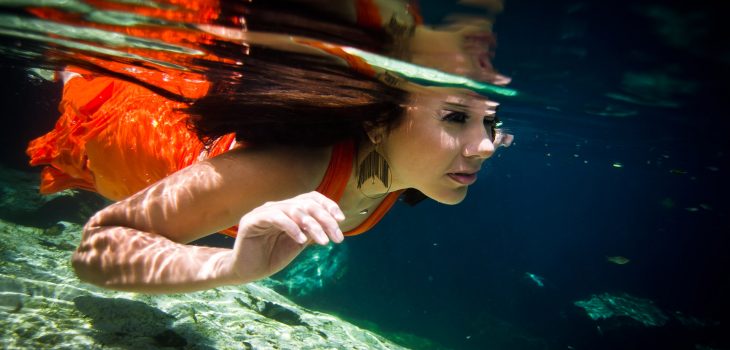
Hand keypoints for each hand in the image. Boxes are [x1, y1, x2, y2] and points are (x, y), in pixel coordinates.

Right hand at [227, 191, 345, 281]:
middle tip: (336, 238)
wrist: (246, 271)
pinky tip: (302, 240)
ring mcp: (263, 211)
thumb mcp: (298, 243)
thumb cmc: (272, 257)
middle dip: (325, 219)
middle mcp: (277, 206)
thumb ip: (311, 231)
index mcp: (288, 209)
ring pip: (293, 210)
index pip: (311, 198)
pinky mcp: (251, 220)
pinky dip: (291, 227)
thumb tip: (333, 223)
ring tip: (324, 242)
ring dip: (312, 225)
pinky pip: (275, 217)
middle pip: (306, 203)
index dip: (328, 205)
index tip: (341, 220)